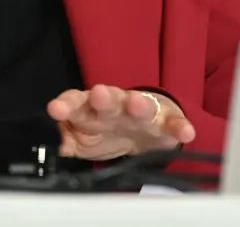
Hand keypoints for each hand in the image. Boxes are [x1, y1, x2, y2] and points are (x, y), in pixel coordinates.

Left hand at [46, 85, 195, 160]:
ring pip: (141, 106)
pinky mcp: (166, 122)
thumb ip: (67, 140)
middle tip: (98, 95)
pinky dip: (180, 127)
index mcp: (91, 109)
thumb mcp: (83, 138)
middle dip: (103, 97)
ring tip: (138, 105)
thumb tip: (54, 146)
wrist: (142, 128)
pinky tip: (186, 132)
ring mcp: (141, 112)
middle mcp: (115, 105)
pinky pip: (174, 123)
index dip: (66, 105)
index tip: (55, 109)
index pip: (75, 102)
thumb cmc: (107, 129)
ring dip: (139, 104)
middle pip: (108, 99)